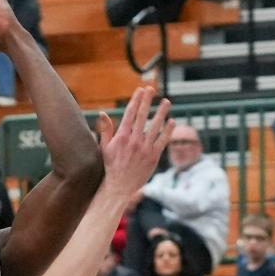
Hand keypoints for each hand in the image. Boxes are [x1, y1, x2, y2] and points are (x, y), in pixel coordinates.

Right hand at [97, 85, 172, 200]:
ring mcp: (145, 148)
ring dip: (161, 112)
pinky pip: (163, 140)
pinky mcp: (153, 157)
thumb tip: (102, 113)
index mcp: (122, 136)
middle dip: (147, 100)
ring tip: (166, 101)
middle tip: (152, 89)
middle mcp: (134, 140)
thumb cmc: (111, 167)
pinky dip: (168, 131)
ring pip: (155, 126)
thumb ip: (105, 130)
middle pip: (142, 115)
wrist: (119, 187)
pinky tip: (171, 121)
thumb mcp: (104, 148)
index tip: (140, 90)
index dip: (136, 100)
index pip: (130, 113)